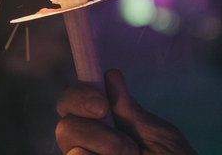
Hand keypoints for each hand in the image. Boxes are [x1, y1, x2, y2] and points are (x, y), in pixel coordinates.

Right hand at [55, 69, 196, 154]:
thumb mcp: (156, 135)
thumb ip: (131, 111)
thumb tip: (110, 75)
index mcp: (100, 123)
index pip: (72, 100)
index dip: (79, 95)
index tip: (102, 105)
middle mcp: (86, 143)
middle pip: (65, 126)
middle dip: (96, 133)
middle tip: (128, 147)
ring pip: (72, 150)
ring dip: (104, 151)